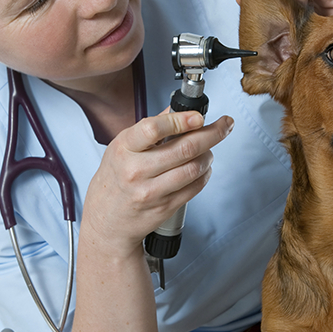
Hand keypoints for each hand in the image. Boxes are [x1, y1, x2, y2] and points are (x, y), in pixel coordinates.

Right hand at [81, 110, 234, 257]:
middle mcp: (136, 170)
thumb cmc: (114, 181)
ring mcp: (151, 191)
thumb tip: (176, 109)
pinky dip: (205, 174)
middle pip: (184, 148)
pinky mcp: (165, 207)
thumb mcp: (121, 148)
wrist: (107, 222)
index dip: (181, 120)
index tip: (199, 116)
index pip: (153, 129)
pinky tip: (203, 167)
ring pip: (194, 168)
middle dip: (212, 133)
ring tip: (209, 149)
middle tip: (225, 125)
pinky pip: (195, 187)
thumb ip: (149, 128)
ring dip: (209, 155)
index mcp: (124, 149)